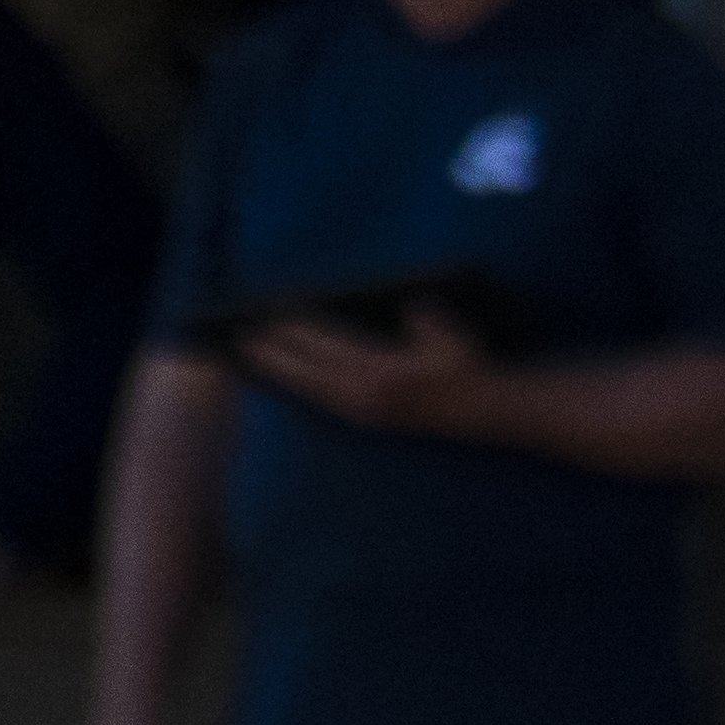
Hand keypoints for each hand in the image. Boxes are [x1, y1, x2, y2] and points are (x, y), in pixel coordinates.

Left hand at [235, 307, 497, 440]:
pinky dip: (300, 387)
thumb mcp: (449, 334)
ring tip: (251, 358)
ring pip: (311, 389)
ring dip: (281, 374)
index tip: (269, 315)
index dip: (296, 329)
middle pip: (310, 371)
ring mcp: (365, 411)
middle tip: (241, 338)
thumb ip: (426, 318)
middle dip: (276, 354)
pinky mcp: (368, 419)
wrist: (483, 410)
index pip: (327, 346)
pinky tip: (286, 377)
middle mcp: (367, 396)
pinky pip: (323, 400)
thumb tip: (409, 306)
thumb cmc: (467, 366)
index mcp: (382, 373)